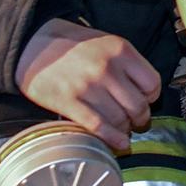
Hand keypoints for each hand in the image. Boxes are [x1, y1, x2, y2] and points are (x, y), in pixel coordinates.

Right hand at [13, 18, 158, 148]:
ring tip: (122, 130)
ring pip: (119, 118)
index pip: (152, 83)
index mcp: (121, 50)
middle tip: (137, 123)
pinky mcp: (68, 101)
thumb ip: (127, 64)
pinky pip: (98, 126)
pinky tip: (119, 143)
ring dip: (124, 129)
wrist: (33, 44)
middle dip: (140, 119)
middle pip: (138, 105)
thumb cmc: (72, 46)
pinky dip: (112, 138)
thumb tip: (145, 92)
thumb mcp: (107, 43)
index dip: (151, 97)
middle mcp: (107, 68)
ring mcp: (88, 86)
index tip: (145, 101)